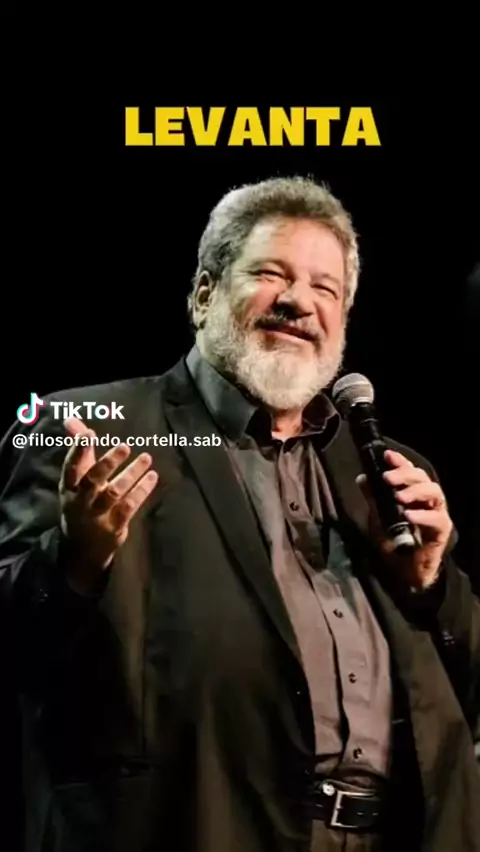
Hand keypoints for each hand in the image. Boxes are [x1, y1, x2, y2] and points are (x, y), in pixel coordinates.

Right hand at [59, 417, 157, 592]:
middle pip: (93, 480)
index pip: (71, 468)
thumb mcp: (75, 480)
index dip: (77, 451)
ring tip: (146, 458)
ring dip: (131, 474)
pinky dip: (141, 491)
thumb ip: (78, 449)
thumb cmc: (81, 503)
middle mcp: (81, 501)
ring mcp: (98, 516)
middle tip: (124, 446)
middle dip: (108, 462)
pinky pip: (129, 506)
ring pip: (115, 492)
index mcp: (68, 488)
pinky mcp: (114, 527)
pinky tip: (152, 477)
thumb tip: (71, 420)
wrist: (82, 550)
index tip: (88, 434)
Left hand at [357, 449, 452, 589]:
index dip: (401, 462)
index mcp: (413, 495)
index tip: (387, 456)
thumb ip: (373, 498)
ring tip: (399, 496)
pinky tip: (408, 515)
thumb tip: (362, 478)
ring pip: (434, 493)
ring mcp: (436, 515)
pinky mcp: (441, 532)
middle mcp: (427, 501)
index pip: (410, 472)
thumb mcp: (378, 518)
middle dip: (405, 474)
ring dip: (415, 491)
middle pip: (423, 478)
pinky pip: (437, 519)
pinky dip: (422, 515)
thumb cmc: (395, 544)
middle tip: (388, 477)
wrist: (403, 573)